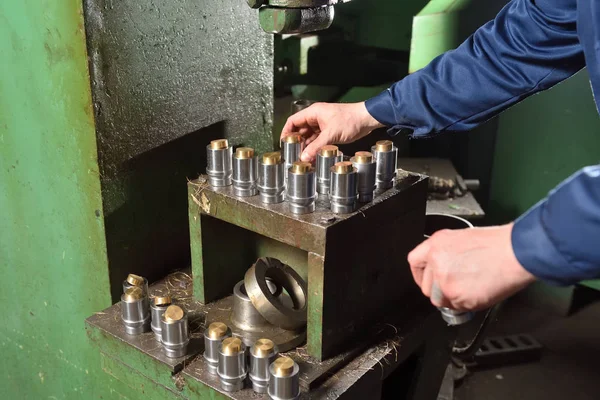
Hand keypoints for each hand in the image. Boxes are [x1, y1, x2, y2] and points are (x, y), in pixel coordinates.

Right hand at [281, 102, 383, 162]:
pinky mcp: (329, 130)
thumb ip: (316, 146)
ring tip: (302, 157)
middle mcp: (316, 117)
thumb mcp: (331, 135)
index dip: (286, 132)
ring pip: (309, 136)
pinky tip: (313, 155)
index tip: (284, 144)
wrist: (367, 119)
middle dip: (296, 142)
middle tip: (293, 154)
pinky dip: (314, 146)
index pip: (293, 121)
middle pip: (300, 130)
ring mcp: (322, 124)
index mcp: (313, 113)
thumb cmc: (350, 120)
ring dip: (306, 146)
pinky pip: (317, 139)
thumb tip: (303, 157)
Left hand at [407, 223, 535, 310]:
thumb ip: (445, 254)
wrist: (516, 252)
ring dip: (452, 299)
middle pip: (425, 286)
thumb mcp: (461, 239)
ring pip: (439, 300)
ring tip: (470, 287)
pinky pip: (456, 308)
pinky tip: (478, 291)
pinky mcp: (458, 296)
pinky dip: (466, 305)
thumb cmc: (497, 244)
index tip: (425, 279)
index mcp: (436, 244)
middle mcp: (436, 262)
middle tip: (456, 286)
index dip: (419, 274)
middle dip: (438, 290)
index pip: (414, 261)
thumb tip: (440, 269)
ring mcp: (445, 281)